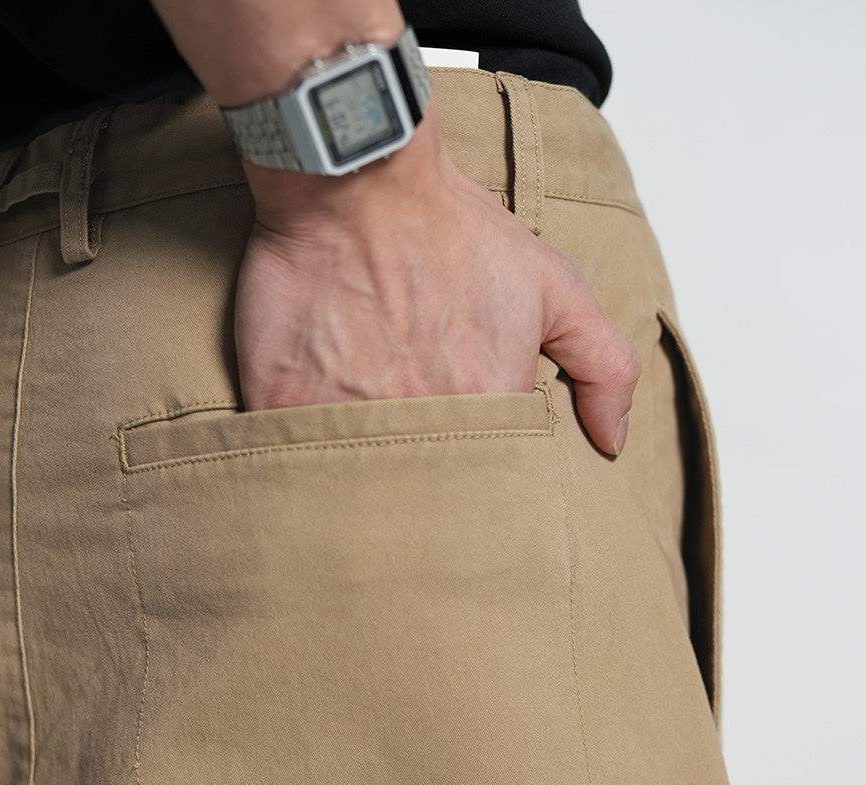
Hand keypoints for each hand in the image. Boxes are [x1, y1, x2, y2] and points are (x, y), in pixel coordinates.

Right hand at [236, 106, 639, 454]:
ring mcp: (346, 414)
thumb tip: (614, 440)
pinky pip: (289, 460)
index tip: (461, 456)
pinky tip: (308, 448)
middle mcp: (419, 417)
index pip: (492, 477)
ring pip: (355, 485)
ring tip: (360, 461)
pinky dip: (298, 464)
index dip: (478, 471)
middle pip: (423, 494)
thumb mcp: (554, 283)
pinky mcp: (281, 403)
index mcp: (488, 402)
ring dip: (359, 485)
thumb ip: (604, 365)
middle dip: (420, 495)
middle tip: (410, 473)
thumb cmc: (451, 227)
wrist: (357, 180)